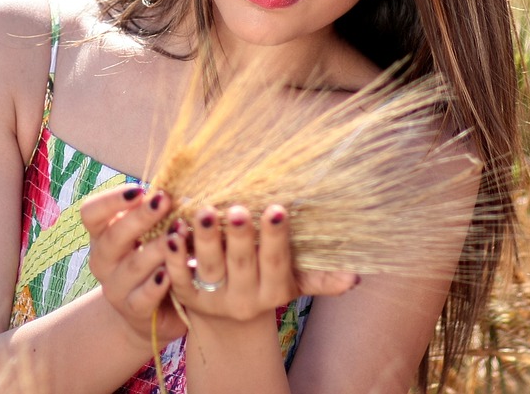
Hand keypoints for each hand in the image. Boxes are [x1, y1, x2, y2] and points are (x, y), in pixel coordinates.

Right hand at [80, 185, 187, 345]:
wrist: (154, 312)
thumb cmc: (156, 258)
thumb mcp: (152, 232)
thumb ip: (159, 210)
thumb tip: (183, 178)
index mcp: (103, 234)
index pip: (91, 212)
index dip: (111, 200)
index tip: (140, 189)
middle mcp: (103, 260)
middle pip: (113, 236)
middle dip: (140, 218)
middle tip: (164, 201)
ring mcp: (115, 288)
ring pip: (132, 266)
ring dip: (156, 249)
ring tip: (178, 235)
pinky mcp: (133, 311)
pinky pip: (142, 298)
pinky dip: (156, 285)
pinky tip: (170, 273)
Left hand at [164, 204, 357, 322]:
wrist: (228, 322)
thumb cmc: (265, 284)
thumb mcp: (293, 283)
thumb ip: (320, 279)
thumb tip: (356, 277)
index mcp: (272, 292)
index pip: (275, 262)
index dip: (275, 237)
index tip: (277, 208)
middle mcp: (243, 299)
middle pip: (240, 264)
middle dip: (239, 235)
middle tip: (236, 207)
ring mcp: (212, 299)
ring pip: (207, 268)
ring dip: (204, 240)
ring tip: (203, 210)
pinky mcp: (185, 298)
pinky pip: (177, 278)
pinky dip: (174, 256)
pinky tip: (173, 230)